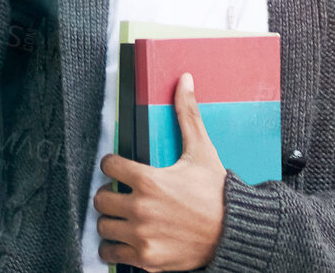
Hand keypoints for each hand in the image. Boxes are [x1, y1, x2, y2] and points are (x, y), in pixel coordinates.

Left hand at [94, 73, 226, 270]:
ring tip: (125, 217)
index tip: (120, 168)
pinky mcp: (144, 258)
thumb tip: (184, 80)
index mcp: (150, 180)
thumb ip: (188, 115)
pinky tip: (127, 238)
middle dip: (110, 194)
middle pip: (100, 197)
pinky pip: (109, 253)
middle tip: (123, 194)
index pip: (108, 165)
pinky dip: (114, 247)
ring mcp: (141, 235)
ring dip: (111, 220)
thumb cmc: (217, 192)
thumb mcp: (202, 151)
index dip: (113, 164)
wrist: (234, 231)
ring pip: (103, 225)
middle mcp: (141, 208)